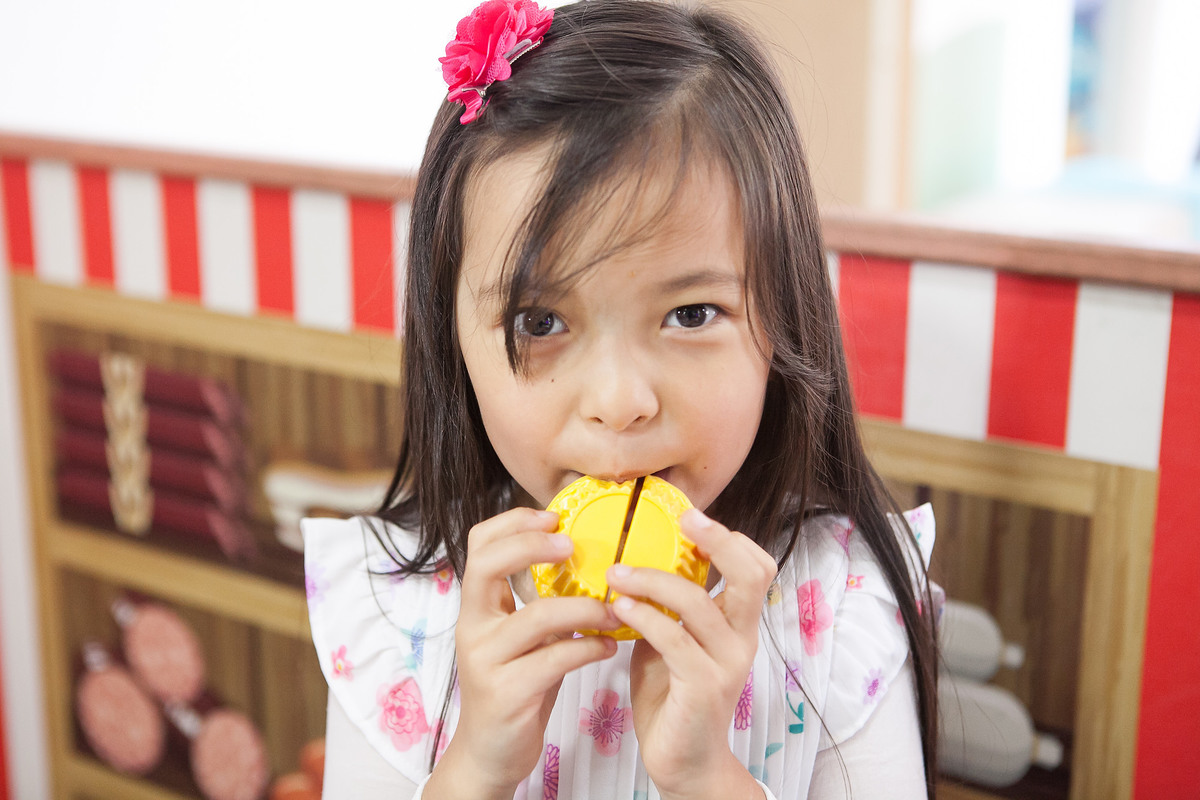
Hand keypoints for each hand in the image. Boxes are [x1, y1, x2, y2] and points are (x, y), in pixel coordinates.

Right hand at [426, 507, 618, 799]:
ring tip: (613, 609)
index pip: (478, 545)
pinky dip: (589, 648)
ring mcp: (486, 660)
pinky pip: (555, 659)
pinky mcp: (506, 693)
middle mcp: (473, 627)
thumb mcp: (523, 636)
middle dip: (531, 546)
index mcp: (477, 607)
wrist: (491, 753)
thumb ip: (540, 600)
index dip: (513, 522)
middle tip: (572, 545)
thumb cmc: (517, 685)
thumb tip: (586, 558)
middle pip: (487, 565)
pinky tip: (608, 646)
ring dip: (584, 608)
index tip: (552, 518)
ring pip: (536, 616)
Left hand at [605, 508, 774, 799]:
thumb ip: (667, 605)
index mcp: (737, 623)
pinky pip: (673, 639)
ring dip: (651, 579)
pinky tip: (618, 607)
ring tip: (616, 573)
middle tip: (681, 520)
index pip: (755, 566)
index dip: (729, 536)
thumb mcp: (671, 639)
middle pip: (750, 573)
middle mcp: (741, 638)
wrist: (683, 762)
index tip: (689, 516)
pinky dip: (643, 616)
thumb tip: (635, 559)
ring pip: (697, 602)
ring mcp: (726, 663)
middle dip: (717, 539)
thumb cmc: (672, 696)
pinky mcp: (703, 687)